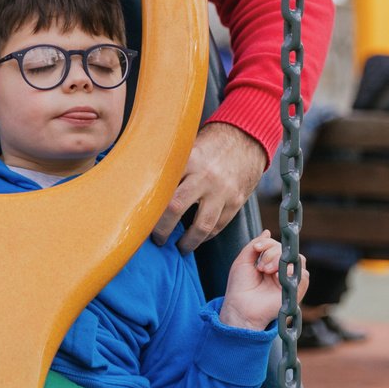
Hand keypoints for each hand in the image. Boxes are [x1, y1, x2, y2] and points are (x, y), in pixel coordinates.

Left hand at [152, 122, 267, 253]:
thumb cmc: (210, 144)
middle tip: (157, 239)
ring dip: (188, 242)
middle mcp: (204, 176)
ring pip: (201, 226)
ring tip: (179, 248)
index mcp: (187, 160)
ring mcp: (222, 191)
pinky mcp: (236, 201)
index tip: (140, 219)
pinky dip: (206, 236)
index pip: (162, 187)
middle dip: (162, 229)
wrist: (247, 139)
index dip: (149, 206)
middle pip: (175, 208)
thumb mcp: (189, 147)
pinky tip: (198, 238)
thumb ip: (172, 166)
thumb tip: (143, 185)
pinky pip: (219, 226)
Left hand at [219, 231, 308, 330]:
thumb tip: (267, 232)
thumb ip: (254, 245)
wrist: (240, 307)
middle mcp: (282, 270)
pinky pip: (305, 276)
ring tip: (266, 270)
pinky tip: (278, 276)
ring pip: (298, 260)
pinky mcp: (296, 292)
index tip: (257, 248)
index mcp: (270, 263)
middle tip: (260, 266)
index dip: (268, 243)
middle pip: (288, 250)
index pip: (277, 245)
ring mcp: (290, 280)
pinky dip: (293, 271)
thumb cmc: (240, 286)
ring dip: (281, 260)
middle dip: (272, 253)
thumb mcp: (243, 261)